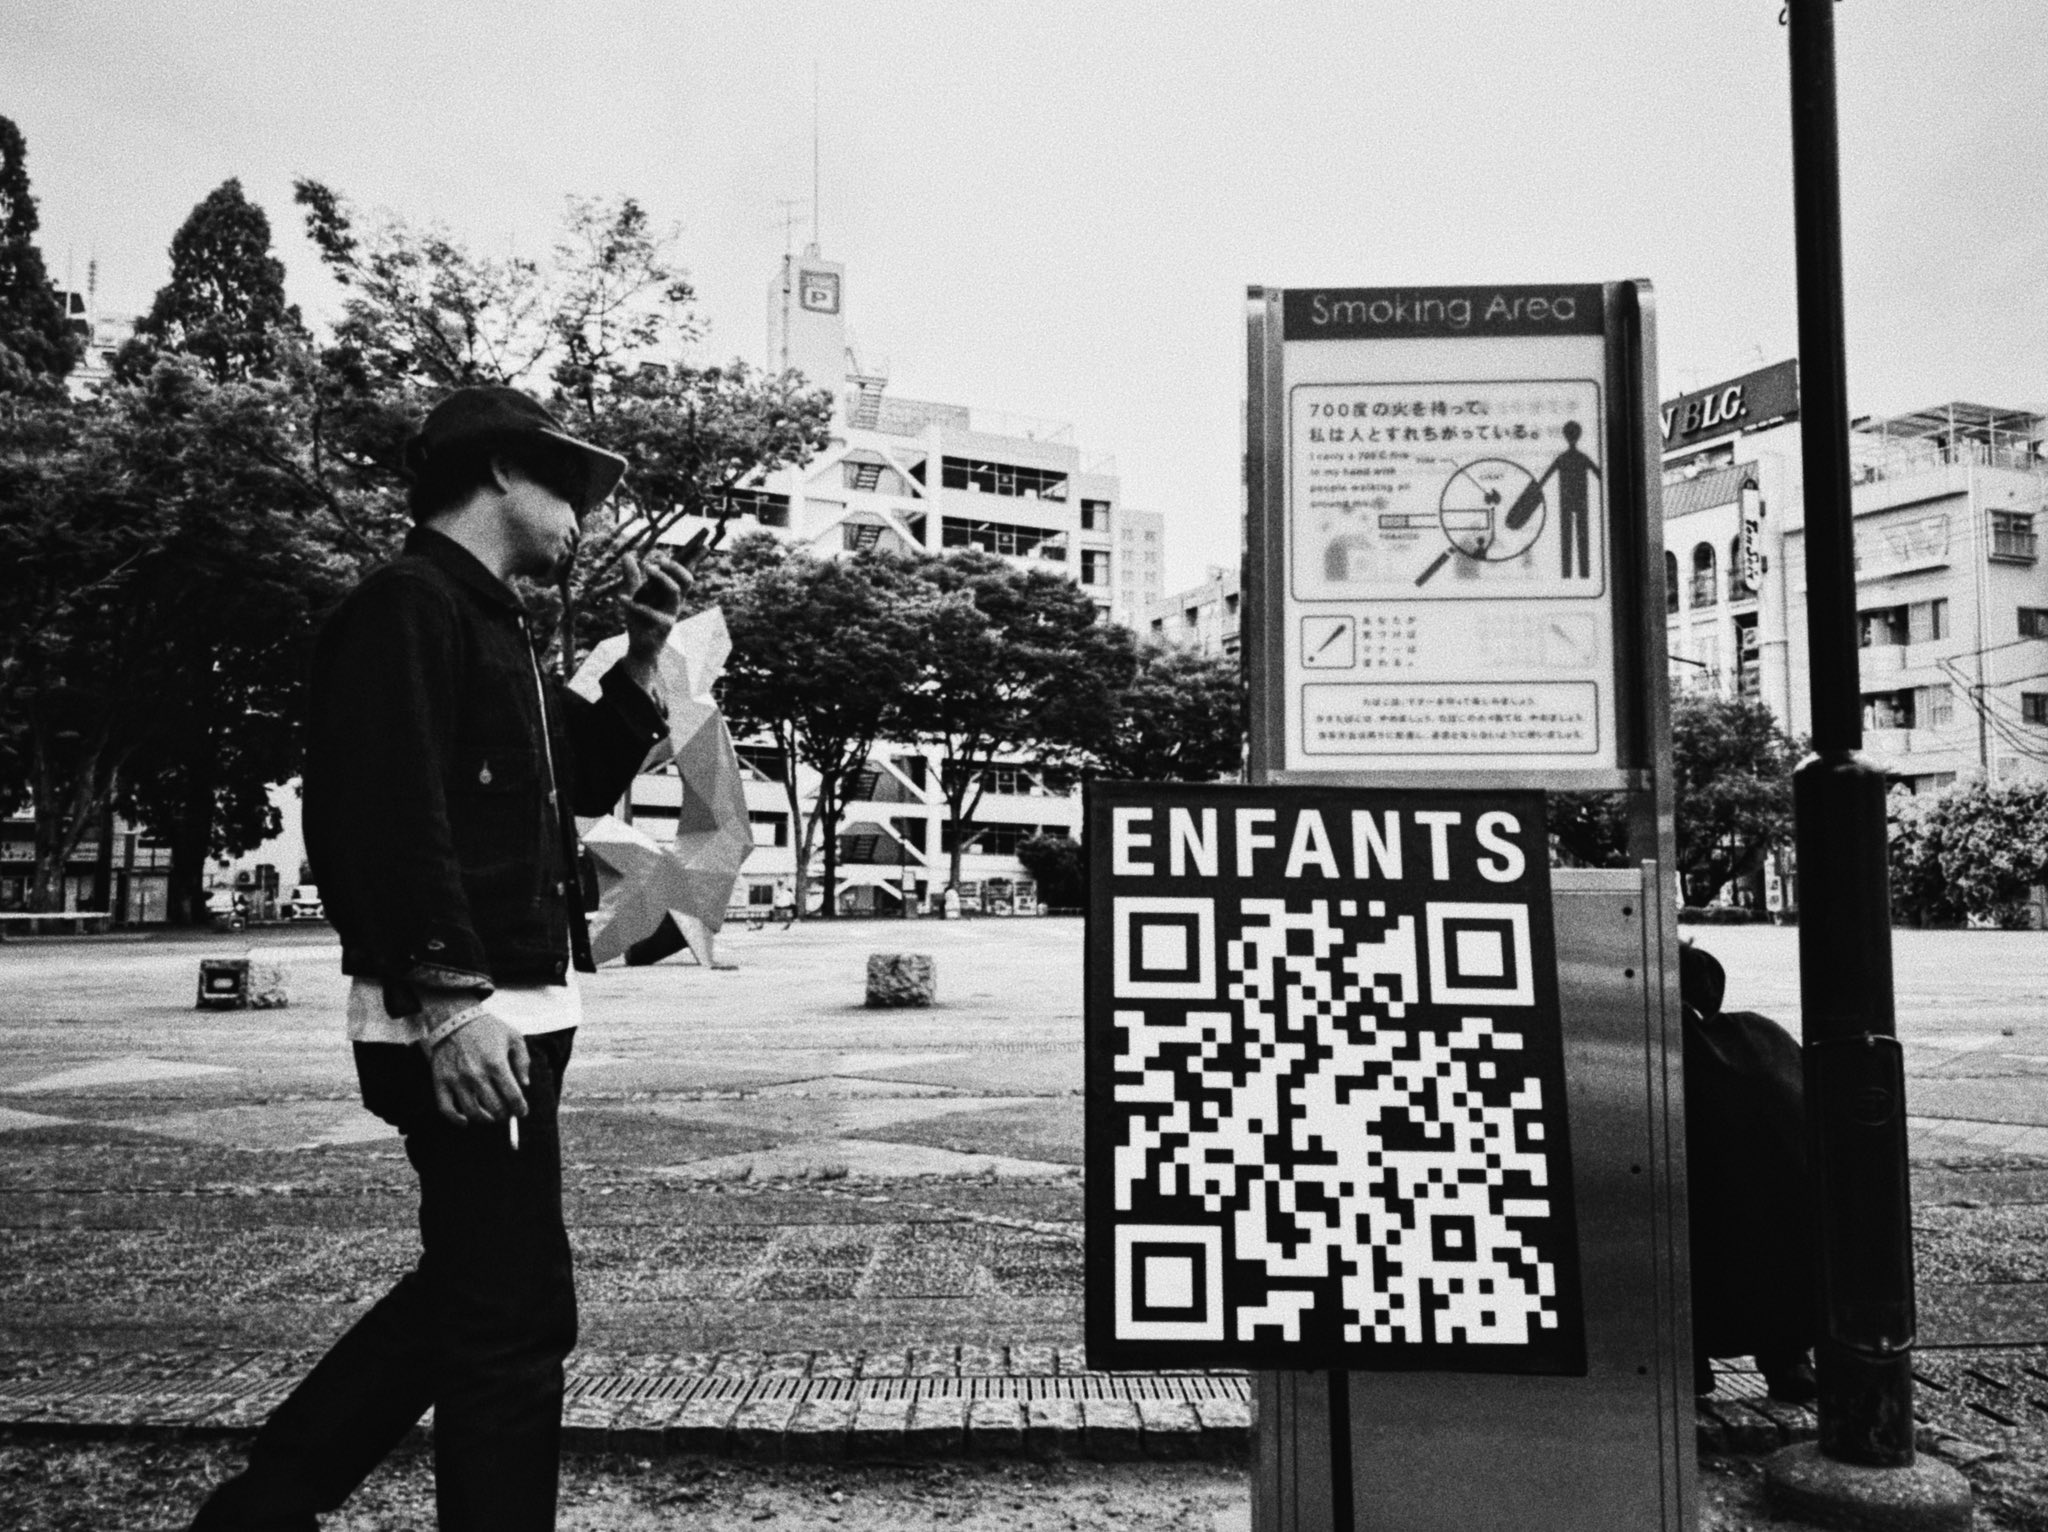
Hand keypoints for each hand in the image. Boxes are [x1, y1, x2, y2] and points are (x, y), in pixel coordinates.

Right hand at [428, 1011, 530, 1127]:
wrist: (455, 1017)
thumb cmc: (488, 1028)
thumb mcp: (514, 1037)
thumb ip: (523, 1062)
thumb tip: (524, 1085)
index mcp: (497, 1064)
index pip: (513, 1097)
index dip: (520, 1109)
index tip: (522, 1112)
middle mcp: (476, 1074)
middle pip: (495, 1108)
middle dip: (505, 1114)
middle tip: (506, 1112)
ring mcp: (457, 1079)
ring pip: (473, 1112)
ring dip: (486, 1119)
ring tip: (491, 1116)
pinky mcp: (441, 1081)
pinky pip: (446, 1109)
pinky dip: (456, 1120)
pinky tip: (466, 1121)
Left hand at [619, 551, 688, 664]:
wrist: (640, 648)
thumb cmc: (640, 621)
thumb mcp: (635, 596)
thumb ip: (632, 577)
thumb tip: (627, 555)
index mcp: (672, 595)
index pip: (686, 576)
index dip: (688, 561)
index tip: (663, 556)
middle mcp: (675, 603)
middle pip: (687, 580)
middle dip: (673, 566)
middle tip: (655, 561)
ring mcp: (671, 614)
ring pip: (674, 590)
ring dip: (660, 576)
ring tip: (646, 568)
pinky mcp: (662, 626)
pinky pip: (648, 610)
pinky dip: (632, 604)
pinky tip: (620, 598)